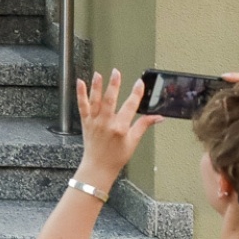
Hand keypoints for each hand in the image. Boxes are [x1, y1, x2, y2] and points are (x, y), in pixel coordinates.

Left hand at [75, 69, 162, 185]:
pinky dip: (80, 94)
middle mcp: (106, 123)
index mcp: (120, 128)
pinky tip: (80, 82)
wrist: (98, 166)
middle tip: (116, 72)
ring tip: (98, 74)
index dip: (136, 94)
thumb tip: (159, 117)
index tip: (140, 83)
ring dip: (96, 86)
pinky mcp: (85, 122)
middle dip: (114, 85)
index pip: (131, 107)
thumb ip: (144, 126)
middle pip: (111, 100)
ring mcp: (94, 122)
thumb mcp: (133, 142)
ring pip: (95, 101)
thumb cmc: (117, 156)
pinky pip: (82, 106)